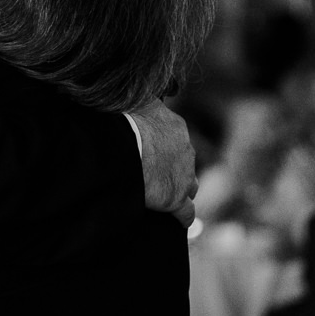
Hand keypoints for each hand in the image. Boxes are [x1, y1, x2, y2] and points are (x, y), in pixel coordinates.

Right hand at [130, 100, 197, 227]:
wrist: (124, 146)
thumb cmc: (125, 121)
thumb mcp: (136, 101)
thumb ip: (143, 101)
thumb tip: (135, 93)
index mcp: (176, 126)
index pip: (175, 136)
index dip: (164, 145)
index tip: (152, 150)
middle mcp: (186, 149)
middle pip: (185, 161)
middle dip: (174, 167)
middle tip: (156, 173)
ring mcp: (184, 175)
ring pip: (190, 185)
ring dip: (181, 189)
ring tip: (167, 195)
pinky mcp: (177, 199)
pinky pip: (187, 213)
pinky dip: (182, 217)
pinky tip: (178, 221)